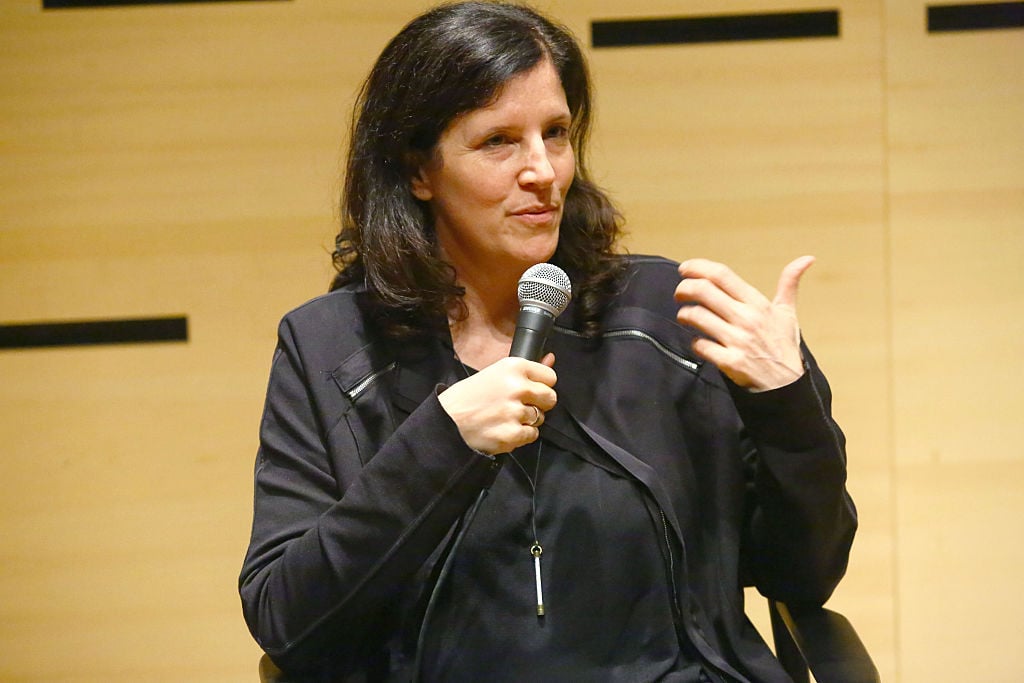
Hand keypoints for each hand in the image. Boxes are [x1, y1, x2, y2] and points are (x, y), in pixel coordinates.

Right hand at [438, 354, 556, 454]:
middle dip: (539, 404)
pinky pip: (531, 435)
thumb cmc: (467, 396)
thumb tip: (551, 359)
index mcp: (513, 367)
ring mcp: (515, 412)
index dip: (541, 385)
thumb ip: (527, 369)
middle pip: (550, 398)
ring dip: (527, 420)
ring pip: (540, 418)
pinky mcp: (512, 434)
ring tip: (505, 418)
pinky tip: (503, 429)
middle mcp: (517, 387)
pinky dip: (520, 435)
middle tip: (519, 405)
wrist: (446, 421)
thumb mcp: (494, 373)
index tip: (530, 390)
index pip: (550, 377)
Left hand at [674, 257, 813, 391]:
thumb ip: (789, 284)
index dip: (698, 267)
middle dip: (684, 289)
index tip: (685, 269)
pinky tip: (698, 342)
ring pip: (696, 317)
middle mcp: (747, 319)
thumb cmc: (783, 346)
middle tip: (679, 293)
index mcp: (757, 304)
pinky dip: (694, 342)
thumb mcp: (788, 313)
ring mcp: (737, 341)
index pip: (722, 275)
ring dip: (684, 315)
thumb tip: (807, 258)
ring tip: (685, 317)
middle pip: (703, 291)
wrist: (786, 386)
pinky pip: (700, 345)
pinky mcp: (730, 362)